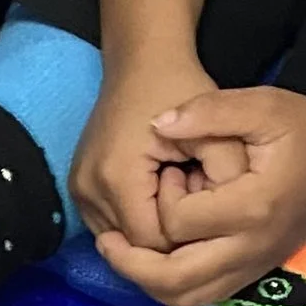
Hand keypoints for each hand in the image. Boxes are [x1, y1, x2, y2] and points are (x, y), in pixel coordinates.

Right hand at [71, 52, 219, 268]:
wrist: (141, 60)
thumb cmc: (180, 88)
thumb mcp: (216, 131)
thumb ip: (228, 176)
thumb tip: (227, 222)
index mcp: (117, 179)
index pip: (154, 242)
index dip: (187, 233)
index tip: (206, 201)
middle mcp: (88, 193)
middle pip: (135, 245)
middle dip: (171, 232)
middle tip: (196, 198)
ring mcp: (78, 194)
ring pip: (122, 241)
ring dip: (152, 228)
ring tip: (176, 194)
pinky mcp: (77, 192)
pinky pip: (110, 227)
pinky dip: (136, 220)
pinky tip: (156, 196)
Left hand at [133, 85, 305, 305]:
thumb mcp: (265, 105)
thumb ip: (210, 110)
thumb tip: (157, 124)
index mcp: (252, 206)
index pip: (179, 223)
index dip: (161, 199)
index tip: (168, 173)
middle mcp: (250, 247)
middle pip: (174, 279)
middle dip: (131, 263)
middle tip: (107, 240)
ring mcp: (252, 267)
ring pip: (184, 298)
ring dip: (146, 281)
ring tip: (123, 253)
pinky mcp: (252, 274)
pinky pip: (201, 298)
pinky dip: (169, 286)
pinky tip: (153, 259)